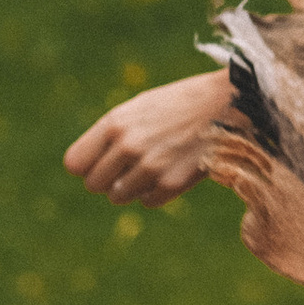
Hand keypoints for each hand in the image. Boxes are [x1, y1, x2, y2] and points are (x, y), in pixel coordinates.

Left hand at [62, 68, 233, 206]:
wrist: (228, 103)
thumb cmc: (181, 104)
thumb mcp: (139, 108)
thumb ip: (111, 135)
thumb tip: (86, 169)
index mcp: (115, 122)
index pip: (75, 164)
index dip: (87, 165)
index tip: (100, 161)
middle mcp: (128, 145)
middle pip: (94, 184)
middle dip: (108, 178)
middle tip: (128, 165)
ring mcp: (150, 166)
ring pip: (118, 196)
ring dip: (131, 187)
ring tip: (153, 165)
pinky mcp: (172, 183)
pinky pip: (147, 201)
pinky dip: (155, 192)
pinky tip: (171, 171)